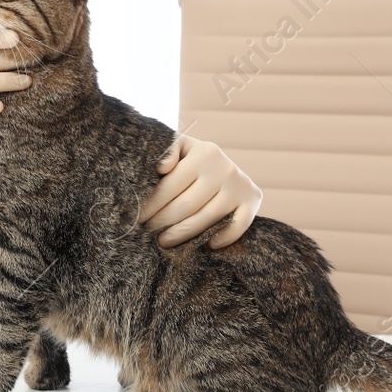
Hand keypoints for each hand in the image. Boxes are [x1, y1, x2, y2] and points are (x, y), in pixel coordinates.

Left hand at [137, 134, 260, 248]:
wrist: (223, 162)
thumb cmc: (191, 158)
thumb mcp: (180, 147)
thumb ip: (167, 151)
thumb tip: (161, 168)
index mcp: (205, 152)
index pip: (171, 185)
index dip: (151, 204)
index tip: (137, 217)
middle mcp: (225, 168)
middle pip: (187, 205)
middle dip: (163, 222)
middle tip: (146, 233)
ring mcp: (241, 185)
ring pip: (207, 218)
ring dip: (183, 234)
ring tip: (164, 242)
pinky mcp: (253, 200)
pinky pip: (238, 226)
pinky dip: (223, 238)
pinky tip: (207, 245)